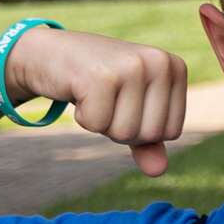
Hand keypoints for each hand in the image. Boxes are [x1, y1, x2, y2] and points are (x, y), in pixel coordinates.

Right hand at [5, 28, 187, 174]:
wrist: (48, 52)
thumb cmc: (97, 81)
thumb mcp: (129, 109)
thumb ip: (148, 141)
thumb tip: (158, 171)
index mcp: (175, 68)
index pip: (171, 132)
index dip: (141, 130)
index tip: (123, 101)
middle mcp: (159, 63)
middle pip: (150, 135)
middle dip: (120, 128)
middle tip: (105, 98)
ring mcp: (132, 66)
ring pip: (125, 133)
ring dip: (101, 122)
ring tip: (93, 93)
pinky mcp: (101, 76)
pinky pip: (97, 125)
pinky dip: (83, 117)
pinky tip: (78, 90)